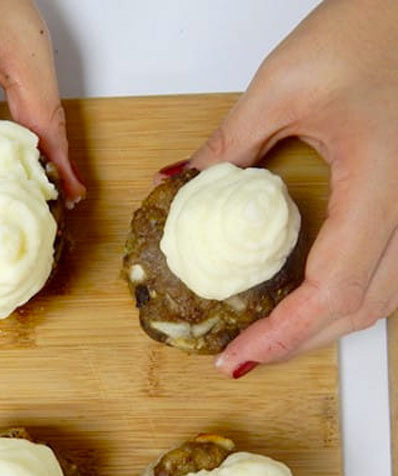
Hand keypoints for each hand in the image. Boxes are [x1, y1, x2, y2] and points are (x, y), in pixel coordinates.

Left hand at [190, 0, 397, 376]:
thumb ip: (228, 146)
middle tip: (243, 356)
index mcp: (383, 184)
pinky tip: (304, 300)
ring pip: (382, 298)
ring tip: (267, 336)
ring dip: (323, 326)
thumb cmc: (370, 28)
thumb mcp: (282, 86)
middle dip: (299, 342)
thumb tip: (183, 184)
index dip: (284, 334)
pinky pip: (385, 271)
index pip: (335, 289)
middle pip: (362, 308)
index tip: (239, 356)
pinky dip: (343, 297)